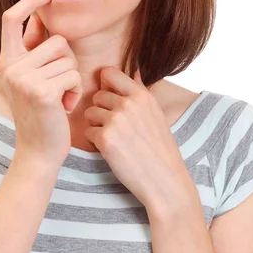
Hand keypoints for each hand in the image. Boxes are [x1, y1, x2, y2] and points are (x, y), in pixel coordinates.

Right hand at [0, 0, 82, 167]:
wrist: (38, 151)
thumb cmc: (40, 113)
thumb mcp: (30, 79)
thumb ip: (32, 51)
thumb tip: (38, 18)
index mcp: (7, 60)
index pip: (11, 19)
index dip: (29, 2)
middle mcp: (11, 67)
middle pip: (56, 41)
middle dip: (67, 61)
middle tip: (57, 85)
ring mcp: (25, 79)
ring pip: (68, 59)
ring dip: (72, 78)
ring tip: (60, 97)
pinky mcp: (42, 92)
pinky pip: (74, 75)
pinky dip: (76, 91)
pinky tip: (65, 106)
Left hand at [83, 67, 196, 212]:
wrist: (165, 180)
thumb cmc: (160, 149)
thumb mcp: (156, 114)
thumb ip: (141, 92)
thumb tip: (134, 72)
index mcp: (141, 95)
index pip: (109, 72)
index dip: (105, 85)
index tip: (110, 100)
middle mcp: (128, 104)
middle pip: (97, 95)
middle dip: (101, 110)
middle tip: (115, 128)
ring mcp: (116, 120)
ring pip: (90, 113)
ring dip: (96, 126)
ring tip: (114, 139)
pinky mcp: (105, 138)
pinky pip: (88, 132)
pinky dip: (95, 142)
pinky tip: (111, 150)